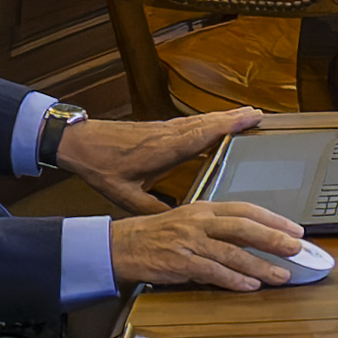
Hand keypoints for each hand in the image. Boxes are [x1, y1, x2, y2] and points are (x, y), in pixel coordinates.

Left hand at [59, 110, 249, 195]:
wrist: (78, 143)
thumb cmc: (100, 166)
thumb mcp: (126, 195)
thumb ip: (152, 209)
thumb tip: (176, 223)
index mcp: (164, 148)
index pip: (203, 133)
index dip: (229, 125)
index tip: (253, 118)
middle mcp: (167, 134)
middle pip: (207, 122)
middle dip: (234, 118)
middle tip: (259, 114)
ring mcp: (162, 129)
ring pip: (198, 120)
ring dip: (222, 117)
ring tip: (244, 115)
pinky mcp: (155, 129)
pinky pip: (188, 123)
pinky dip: (206, 121)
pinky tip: (212, 125)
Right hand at [111, 199, 324, 291]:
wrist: (121, 245)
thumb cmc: (156, 235)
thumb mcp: (188, 221)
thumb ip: (216, 227)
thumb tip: (250, 239)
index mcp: (203, 209)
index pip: (244, 209)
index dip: (272, 219)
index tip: (295, 229)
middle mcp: (199, 222)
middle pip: (243, 227)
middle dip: (273, 238)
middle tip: (297, 248)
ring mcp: (189, 242)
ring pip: (232, 252)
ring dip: (260, 265)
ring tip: (282, 274)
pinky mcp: (180, 262)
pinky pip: (213, 271)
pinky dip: (234, 279)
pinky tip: (250, 286)